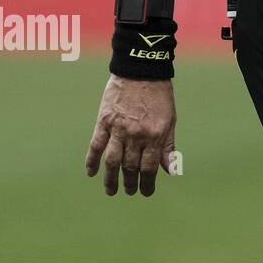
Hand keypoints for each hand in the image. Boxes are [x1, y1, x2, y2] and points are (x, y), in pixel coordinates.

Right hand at [85, 74, 176, 196]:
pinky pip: (96, 145)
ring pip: (112, 161)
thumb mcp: (170, 120)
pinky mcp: (104, 121)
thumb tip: (172, 170)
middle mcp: (137, 134)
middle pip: (130, 167)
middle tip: (129, 192)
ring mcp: (118, 128)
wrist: (142, 70)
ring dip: (111, 179)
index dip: (148, 183)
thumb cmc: (159, 96)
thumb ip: (169, 146)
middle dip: (130, 183)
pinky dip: (91, 160)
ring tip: (111, 190)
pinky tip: (91, 173)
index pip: (150, 167)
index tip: (146, 192)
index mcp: (156, 134)